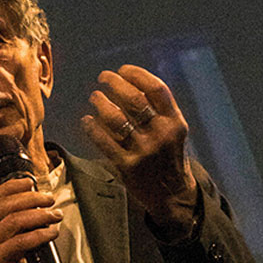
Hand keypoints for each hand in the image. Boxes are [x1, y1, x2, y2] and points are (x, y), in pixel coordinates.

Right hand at [0, 175, 62, 262]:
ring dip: (39, 215)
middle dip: (31, 199)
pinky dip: (39, 235)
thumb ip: (11, 232)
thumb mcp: (0, 250)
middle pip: (5, 206)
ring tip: (54, 215)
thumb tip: (36, 212)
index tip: (30, 182)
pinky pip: (21, 242)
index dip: (12, 187)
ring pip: (14, 221)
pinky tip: (50, 233)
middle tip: (49, 199)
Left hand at [82, 65, 198, 234]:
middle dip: (115, 83)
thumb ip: (159, 109)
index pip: (156, 89)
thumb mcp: (174, 130)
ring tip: (95, 96)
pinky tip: (87, 120)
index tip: (123, 69)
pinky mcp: (127, 166)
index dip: (137, 74)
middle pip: (134, 100)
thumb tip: (130, 82)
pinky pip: (104, 141)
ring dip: (101, 103)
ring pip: (116, 118)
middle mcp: (161, 134)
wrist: (171, 193)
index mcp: (175, 121)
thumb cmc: (169, 155)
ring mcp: (144, 151)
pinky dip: (92, 127)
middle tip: (103, 77)